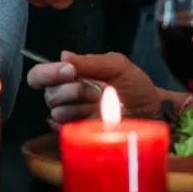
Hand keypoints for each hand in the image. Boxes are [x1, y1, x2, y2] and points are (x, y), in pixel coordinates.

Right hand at [28, 51, 162, 123]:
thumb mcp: (117, 65)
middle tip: (91, 89)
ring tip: (97, 103)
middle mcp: (67, 94)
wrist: (152, 111)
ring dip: (77, 106)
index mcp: (71, 74)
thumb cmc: (134, 84)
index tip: (70, 71)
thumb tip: (62, 55)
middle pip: (48, 94)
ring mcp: (73, 117)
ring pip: (56, 111)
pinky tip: (89, 118)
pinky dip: (74, 123)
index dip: (48, 73)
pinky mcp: (78, 136)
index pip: (40, 74)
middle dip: (68, 89)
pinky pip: (64, 131)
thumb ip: (90, 61)